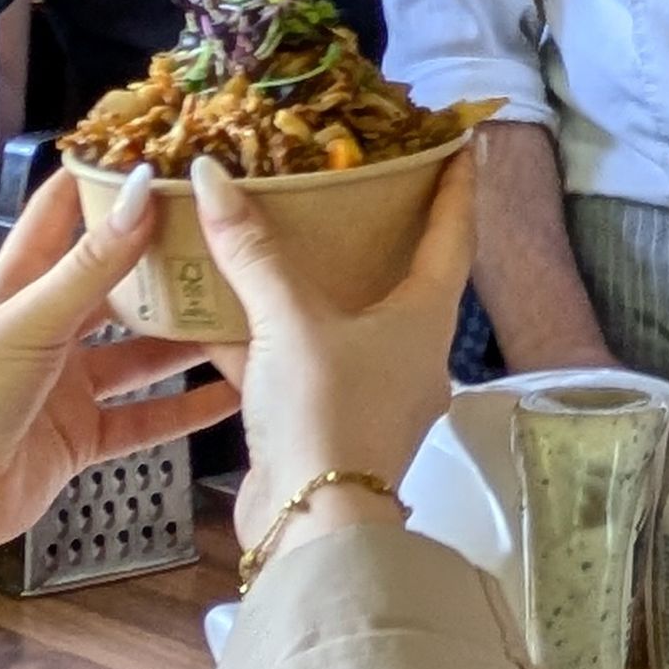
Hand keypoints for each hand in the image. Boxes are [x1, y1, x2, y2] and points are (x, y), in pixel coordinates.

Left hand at [0, 169, 232, 618]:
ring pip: (138, 351)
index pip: (63, 213)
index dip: (104, 181)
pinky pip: (144, 417)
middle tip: (223, 239)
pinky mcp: (80, 435)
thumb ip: (93, 264)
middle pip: (114, 284)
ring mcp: (64, 384)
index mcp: (19, 286)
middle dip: (163, 263)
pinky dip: (184, 409)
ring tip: (239, 314)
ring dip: (183, 337)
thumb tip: (139, 192)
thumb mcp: (31, 320)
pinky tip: (225, 396)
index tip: (159, 154)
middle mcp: (45, 329)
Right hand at [196, 149, 472, 562]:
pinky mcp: (321, 420)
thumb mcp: (291, 321)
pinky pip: (291, 360)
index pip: (453, 233)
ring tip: (271, 231)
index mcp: (425, 318)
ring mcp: (365, 389)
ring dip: (304, 281)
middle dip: (373, 228)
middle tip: (349, 179)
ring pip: (335, 318)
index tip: (457, 142)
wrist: (313, 527)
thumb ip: (253, 251)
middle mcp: (407, 351)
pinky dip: (256, 334)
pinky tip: (210, 308)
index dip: (455, 185)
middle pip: (397, 273)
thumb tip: (213, 175)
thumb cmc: (328, 414)